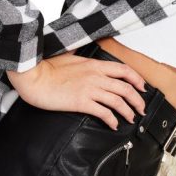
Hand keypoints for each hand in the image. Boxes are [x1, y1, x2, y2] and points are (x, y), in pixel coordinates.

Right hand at [6, 50, 147, 129]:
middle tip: (142, 108)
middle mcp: (96, 76)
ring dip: (128, 111)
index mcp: (94, 64)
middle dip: (138, 100)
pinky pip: (103, 113)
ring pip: (118, 101)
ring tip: (131, 118)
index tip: (143, 88)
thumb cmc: (46, 67)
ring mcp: (89, 89)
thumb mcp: (68, 55)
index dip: (137, 80)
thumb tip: (79, 50)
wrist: (33, 76)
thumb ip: (78, 54)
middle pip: (126, 88)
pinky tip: (114, 125)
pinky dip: (112, 120)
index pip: (124, 70)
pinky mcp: (81, 102)